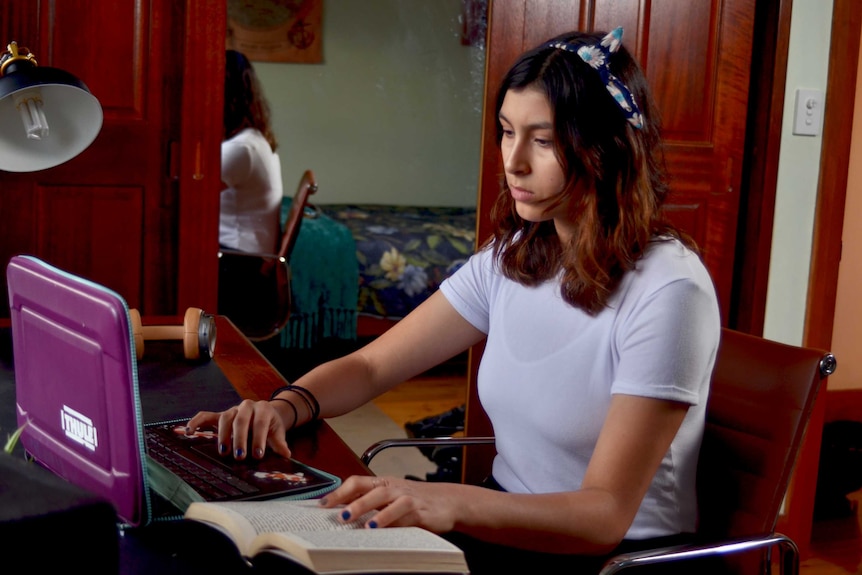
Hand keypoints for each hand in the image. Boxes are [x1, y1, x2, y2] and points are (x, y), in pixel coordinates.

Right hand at [186, 399, 292, 459]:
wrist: (266, 414)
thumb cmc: (271, 426)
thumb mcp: (277, 433)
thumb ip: (279, 443)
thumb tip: (286, 454)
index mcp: (263, 409)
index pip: (260, 423)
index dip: (259, 438)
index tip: (257, 455)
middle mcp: (247, 406)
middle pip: (241, 420)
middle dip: (240, 439)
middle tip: (239, 456)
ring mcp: (232, 410)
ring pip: (225, 418)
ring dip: (223, 435)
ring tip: (223, 452)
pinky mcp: (220, 415)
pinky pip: (206, 416)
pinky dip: (197, 422)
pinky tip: (189, 431)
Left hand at [319, 475, 463, 532]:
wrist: (449, 502)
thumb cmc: (416, 503)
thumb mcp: (393, 501)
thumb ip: (373, 505)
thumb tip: (342, 514)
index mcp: (383, 483)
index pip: (357, 482)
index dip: (339, 492)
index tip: (322, 504)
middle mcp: (393, 487)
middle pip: (367, 487)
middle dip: (347, 499)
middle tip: (333, 513)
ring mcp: (406, 496)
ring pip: (382, 497)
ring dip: (364, 507)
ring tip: (348, 519)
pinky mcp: (419, 509)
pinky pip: (401, 512)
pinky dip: (387, 518)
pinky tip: (377, 527)